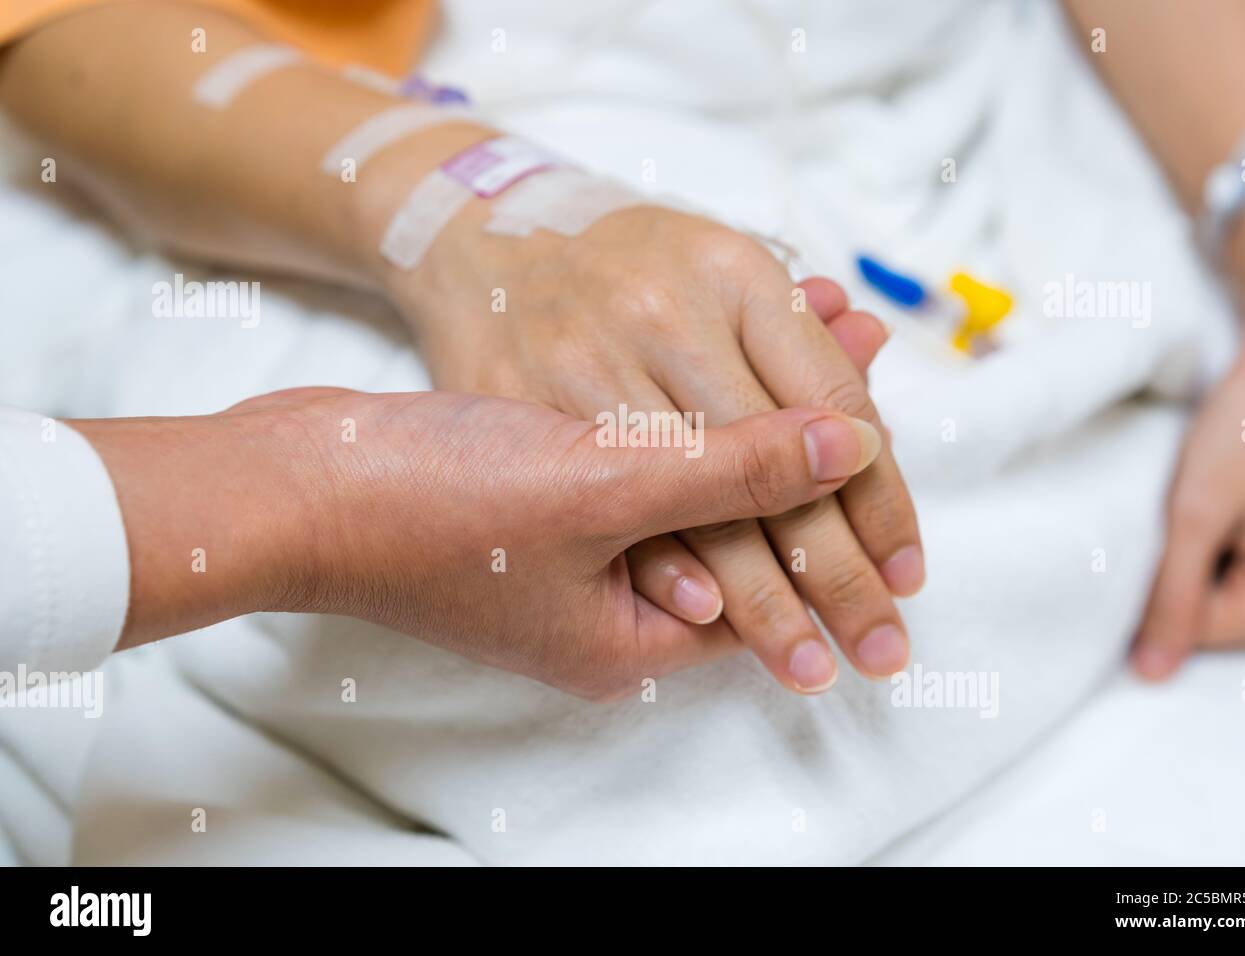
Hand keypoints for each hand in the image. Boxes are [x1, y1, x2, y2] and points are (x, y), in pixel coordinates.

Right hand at [79, 387, 882, 697]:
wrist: (292, 481)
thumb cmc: (432, 506)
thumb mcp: (603, 486)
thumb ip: (735, 469)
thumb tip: (854, 449)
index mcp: (635, 642)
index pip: (775, 585)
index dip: (837, 509)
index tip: (885, 431)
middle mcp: (609, 614)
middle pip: (740, 534)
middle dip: (798, 454)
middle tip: (858, 372)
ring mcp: (569, 567)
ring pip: (690, 492)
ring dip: (745, 420)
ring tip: (802, 341)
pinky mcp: (535, 514)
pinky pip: (638, 467)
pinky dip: (682, 413)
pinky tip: (712, 351)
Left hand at [1134, 196, 1244, 677]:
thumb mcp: (1197, 510)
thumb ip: (1173, 596)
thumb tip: (1151, 676)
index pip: (1190, 634)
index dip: (1155, 586)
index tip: (1156, 532)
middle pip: (1214, 620)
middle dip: (1185, 571)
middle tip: (1190, 510)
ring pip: (1227, 594)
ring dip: (1204, 554)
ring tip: (1216, 500)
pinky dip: (1225, 541)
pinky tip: (1233, 501)